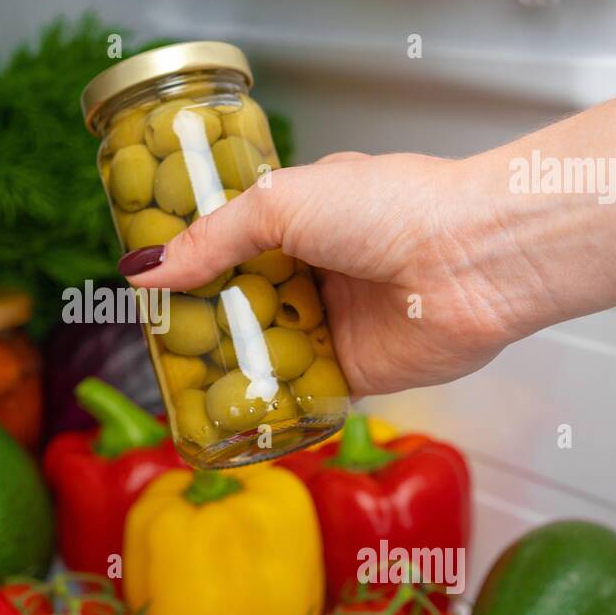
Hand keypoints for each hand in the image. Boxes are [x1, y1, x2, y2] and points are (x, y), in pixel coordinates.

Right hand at [124, 151, 531, 396]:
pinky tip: (222, 411)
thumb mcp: (280, 204)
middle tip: (150, 339)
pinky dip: (263, 399)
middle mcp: (313, 271)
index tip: (145, 285)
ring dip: (224, 363)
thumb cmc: (388, 208)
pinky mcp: (350, 373)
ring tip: (172, 380)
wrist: (471, 259)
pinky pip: (295, 391)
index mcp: (298, 220)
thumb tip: (144, 271)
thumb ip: (211, 239)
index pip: (227, 244)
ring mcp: (330, 323)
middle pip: (238, 301)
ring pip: (261, 349)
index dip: (187, 264)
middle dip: (198, 320)